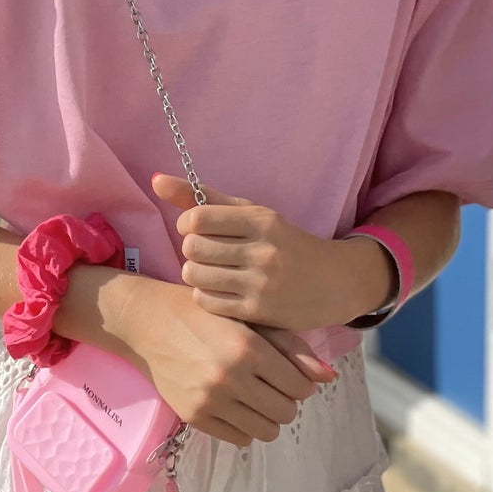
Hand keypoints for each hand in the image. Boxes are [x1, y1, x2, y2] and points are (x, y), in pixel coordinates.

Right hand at [118, 278, 334, 448]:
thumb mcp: (246, 318)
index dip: (300, 382)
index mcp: (248, 348)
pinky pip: (239, 438)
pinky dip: (244, 425)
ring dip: (267, 416)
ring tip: (253, 396)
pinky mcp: (193, 415)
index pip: (300, 387)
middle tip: (270, 384)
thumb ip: (289, 346)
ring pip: (267, 431)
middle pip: (287, 412)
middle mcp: (231, 377)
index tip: (287, 373)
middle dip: (285, 400)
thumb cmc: (201, 313)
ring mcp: (210, 400)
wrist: (146, 321)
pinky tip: (234, 404)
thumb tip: (327, 377)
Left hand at [153, 175, 391, 331]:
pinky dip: (205, 295)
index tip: (197, 230)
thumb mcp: (251, 214)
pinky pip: (207, 302)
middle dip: (191, 250)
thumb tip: (155, 179)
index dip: (187, 224)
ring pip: (196, 275)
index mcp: (260, 220)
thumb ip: (203, 196)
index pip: (197, 218)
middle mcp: (262, 250)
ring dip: (195, 274)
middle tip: (204, 254)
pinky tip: (219, 291)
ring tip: (210, 272)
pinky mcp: (259, 312)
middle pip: (192, 248)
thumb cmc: (283, 243)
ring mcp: (261, 283)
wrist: (336, 281)